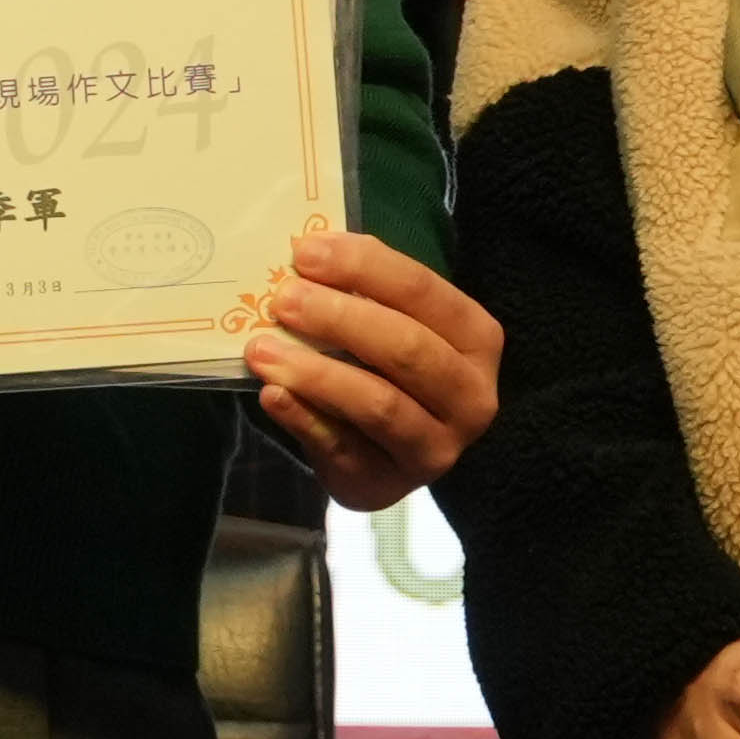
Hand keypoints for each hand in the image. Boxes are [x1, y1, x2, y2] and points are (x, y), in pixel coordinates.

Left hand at [238, 226, 498, 508]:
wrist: (387, 451)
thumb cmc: (389, 368)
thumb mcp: (393, 323)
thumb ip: (363, 293)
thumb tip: (307, 256)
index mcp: (476, 339)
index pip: (422, 291)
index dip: (362, 267)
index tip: (305, 253)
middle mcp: (471, 397)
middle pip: (406, 348)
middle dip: (338, 319)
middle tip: (283, 300)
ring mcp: (435, 448)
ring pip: (379, 404)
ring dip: (316, 372)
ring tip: (263, 350)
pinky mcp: (389, 485)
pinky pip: (343, 448)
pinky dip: (304, 418)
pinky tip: (272, 394)